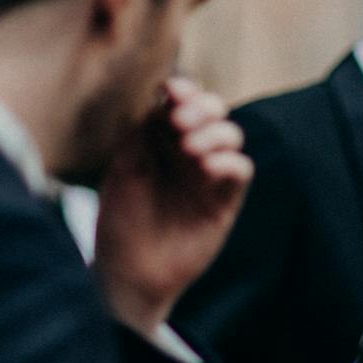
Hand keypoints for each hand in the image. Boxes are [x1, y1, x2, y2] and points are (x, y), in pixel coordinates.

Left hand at [94, 77, 251, 337]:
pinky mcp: (224, 201)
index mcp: (159, 140)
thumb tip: (163, 100)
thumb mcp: (124, 170)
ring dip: (215, 133)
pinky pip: (241, 170)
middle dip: (202, 108)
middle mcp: (186, 153)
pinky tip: (207, 167)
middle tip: (180, 122)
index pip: (179, 102)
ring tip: (191, 150)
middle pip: (211, 112)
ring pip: (231, 136)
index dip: (183, 90)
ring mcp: (207, 176)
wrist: (131, 272)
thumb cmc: (121, 222)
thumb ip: (143, 134)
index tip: (173, 91)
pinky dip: (229, 161)